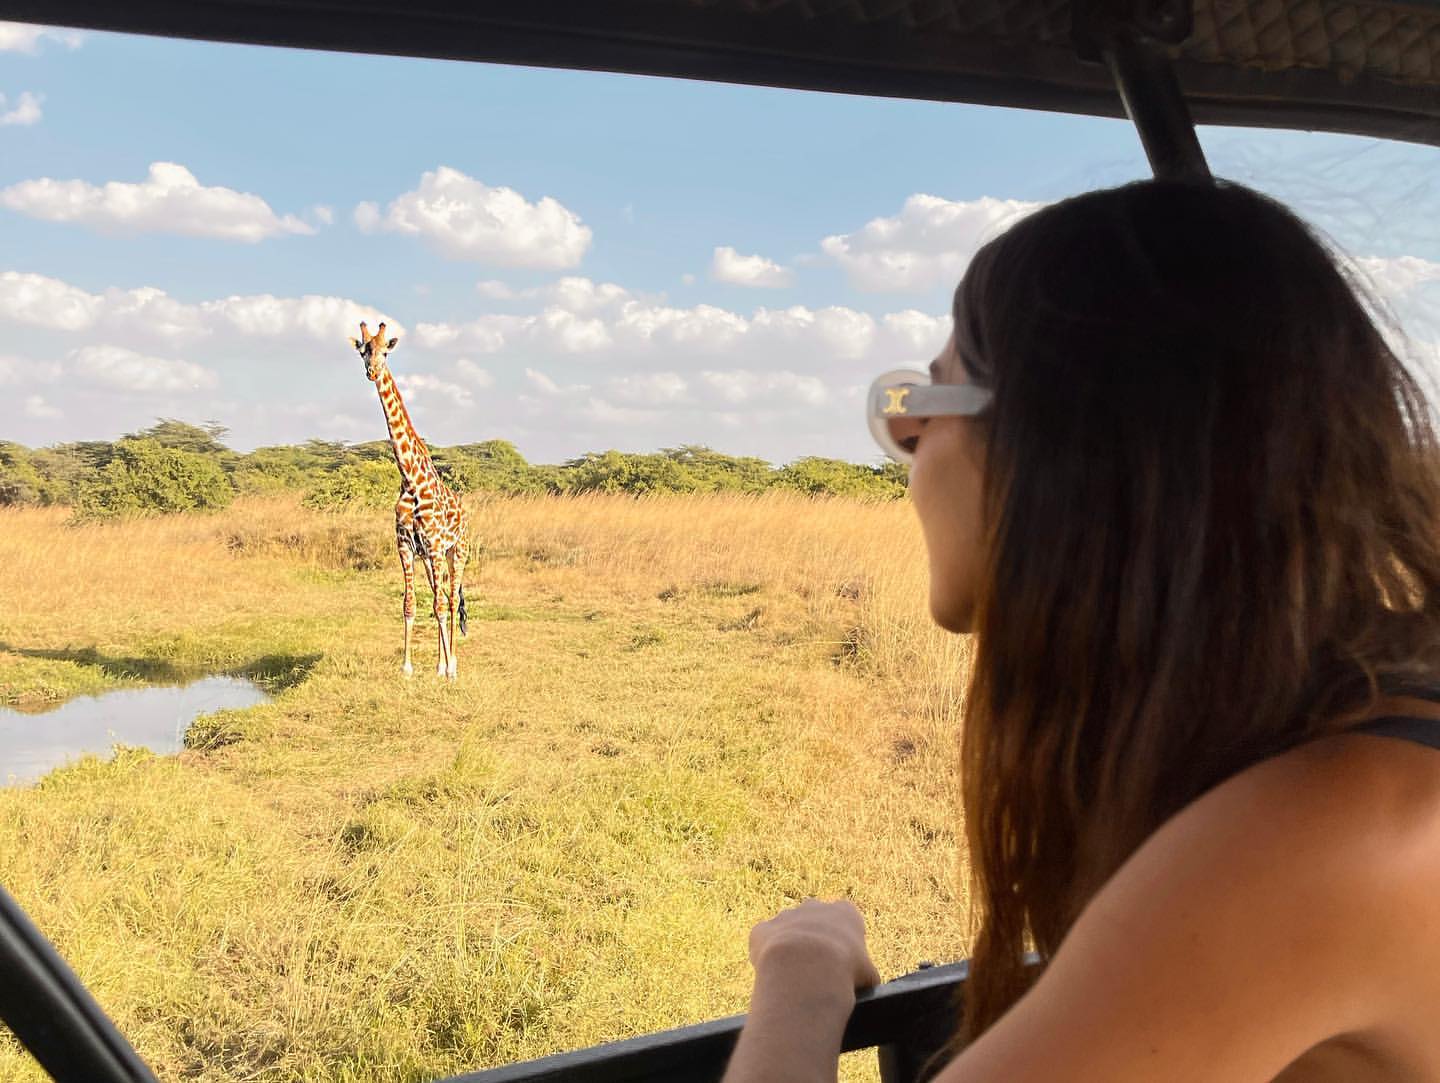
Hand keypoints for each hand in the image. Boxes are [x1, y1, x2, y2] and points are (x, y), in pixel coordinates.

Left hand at [748, 898, 882, 993]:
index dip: (845, 941)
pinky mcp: (762, 929)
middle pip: (815, 919)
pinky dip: (766, 957)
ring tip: (794, 976)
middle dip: (815, 939)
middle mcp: (815, 906)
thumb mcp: (867, 975)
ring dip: (789, 948)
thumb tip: (867, 987)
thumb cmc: (844, 970)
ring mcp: (786, 915)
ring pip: (787, 929)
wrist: (806, 967)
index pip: (847, 919)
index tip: (843, 962)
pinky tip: (773, 976)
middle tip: (817, 968)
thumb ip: (866, 974)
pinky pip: (763, 941)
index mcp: (845, 912)